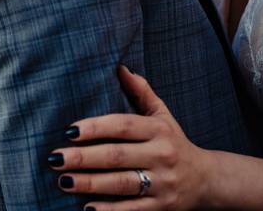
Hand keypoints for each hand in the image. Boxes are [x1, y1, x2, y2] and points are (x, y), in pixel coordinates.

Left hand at [48, 66, 215, 209]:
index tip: (69, 131)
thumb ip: (141, 91)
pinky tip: (88, 208)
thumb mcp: (162, 115)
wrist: (207, 180)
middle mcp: (161, 155)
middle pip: (117, 156)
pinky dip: (110, 210)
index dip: (95, 127)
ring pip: (121, 183)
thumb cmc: (174, 142)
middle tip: (55, 159)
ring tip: (64, 181)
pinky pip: (133, 209)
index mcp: (159, 130)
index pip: (123, 126)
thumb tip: (120, 67)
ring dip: (90, 184)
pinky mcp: (162, 207)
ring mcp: (163, 183)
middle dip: (83, 158)